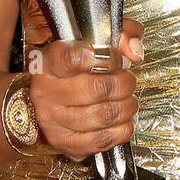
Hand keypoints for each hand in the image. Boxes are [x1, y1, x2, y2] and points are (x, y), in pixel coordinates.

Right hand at [26, 17, 144, 160]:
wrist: (49, 102)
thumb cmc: (74, 70)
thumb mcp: (92, 42)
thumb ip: (120, 35)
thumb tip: (134, 51)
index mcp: (47, 63)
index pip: (75, 58)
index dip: (106, 57)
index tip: (116, 58)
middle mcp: (45, 93)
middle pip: (96, 89)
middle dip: (123, 84)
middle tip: (128, 80)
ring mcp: (53, 121)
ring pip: (103, 116)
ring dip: (126, 107)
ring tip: (127, 99)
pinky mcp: (65, 143)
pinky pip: (103, 140)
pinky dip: (123, 129)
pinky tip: (122, 119)